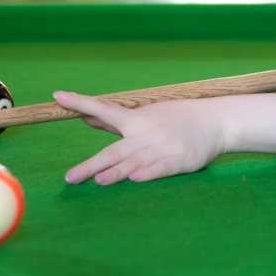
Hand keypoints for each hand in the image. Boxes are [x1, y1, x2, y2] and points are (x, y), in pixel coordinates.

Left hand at [55, 91, 227, 184]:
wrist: (217, 121)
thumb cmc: (176, 119)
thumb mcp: (145, 115)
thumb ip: (112, 121)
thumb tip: (84, 117)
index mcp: (137, 120)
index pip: (104, 110)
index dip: (81, 103)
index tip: (58, 96)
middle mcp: (148, 132)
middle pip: (115, 150)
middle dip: (91, 164)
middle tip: (70, 177)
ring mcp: (165, 146)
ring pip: (136, 161)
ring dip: (117, 171)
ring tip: (98, 180)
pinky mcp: (183, 159)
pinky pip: (163, 167)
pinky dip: (149, 172)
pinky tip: (136, 179)